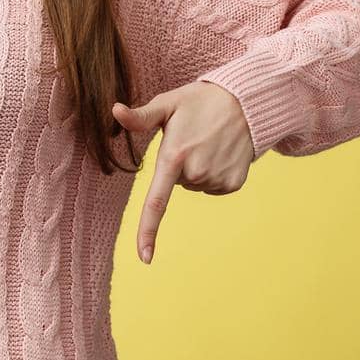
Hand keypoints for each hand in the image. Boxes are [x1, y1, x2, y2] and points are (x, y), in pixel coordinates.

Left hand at [111, 81, 254, 264]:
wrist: (246, 102)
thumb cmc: (199, 102)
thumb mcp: (168, 104)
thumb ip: (139, 116)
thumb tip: (114, 110)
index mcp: (174, 157)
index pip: (156, 201)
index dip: (147, 231)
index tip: (144, 257)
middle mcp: (196, 173)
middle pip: (176, 184)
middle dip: (179, 166)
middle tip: (192, 140)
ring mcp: (217, 180)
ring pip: (195, 185)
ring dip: (198, 169)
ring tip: (208, 143)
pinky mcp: (234, 184)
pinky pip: (213, 187)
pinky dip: (214, 173)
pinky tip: (221, 151)